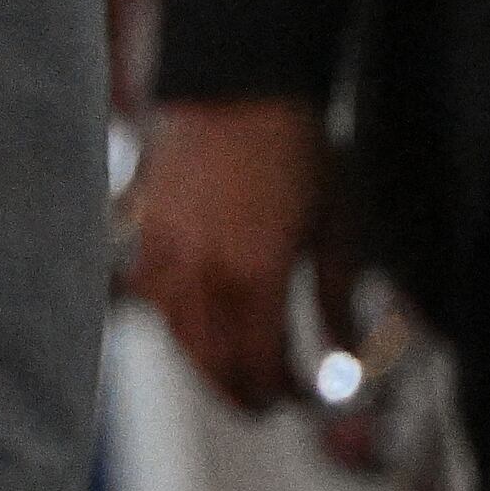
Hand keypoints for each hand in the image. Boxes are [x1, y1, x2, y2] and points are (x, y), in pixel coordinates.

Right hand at [124, 96, 335, 412]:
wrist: (239, 89)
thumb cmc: (297, 152)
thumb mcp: (337, 228)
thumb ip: (336, 299)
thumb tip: (346, 354)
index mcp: (254, 278)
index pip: (262, 366)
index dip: (283, 394)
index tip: (304, 398)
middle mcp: (201, 275)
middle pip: (213, 364)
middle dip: (243, 392)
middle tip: (268, 401)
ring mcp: (164, 255)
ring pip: (176, 337)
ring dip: (205, 363)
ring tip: (233, 367)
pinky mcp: (143, 233)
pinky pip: (148, 298)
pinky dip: (170, 320)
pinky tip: (191, 320)